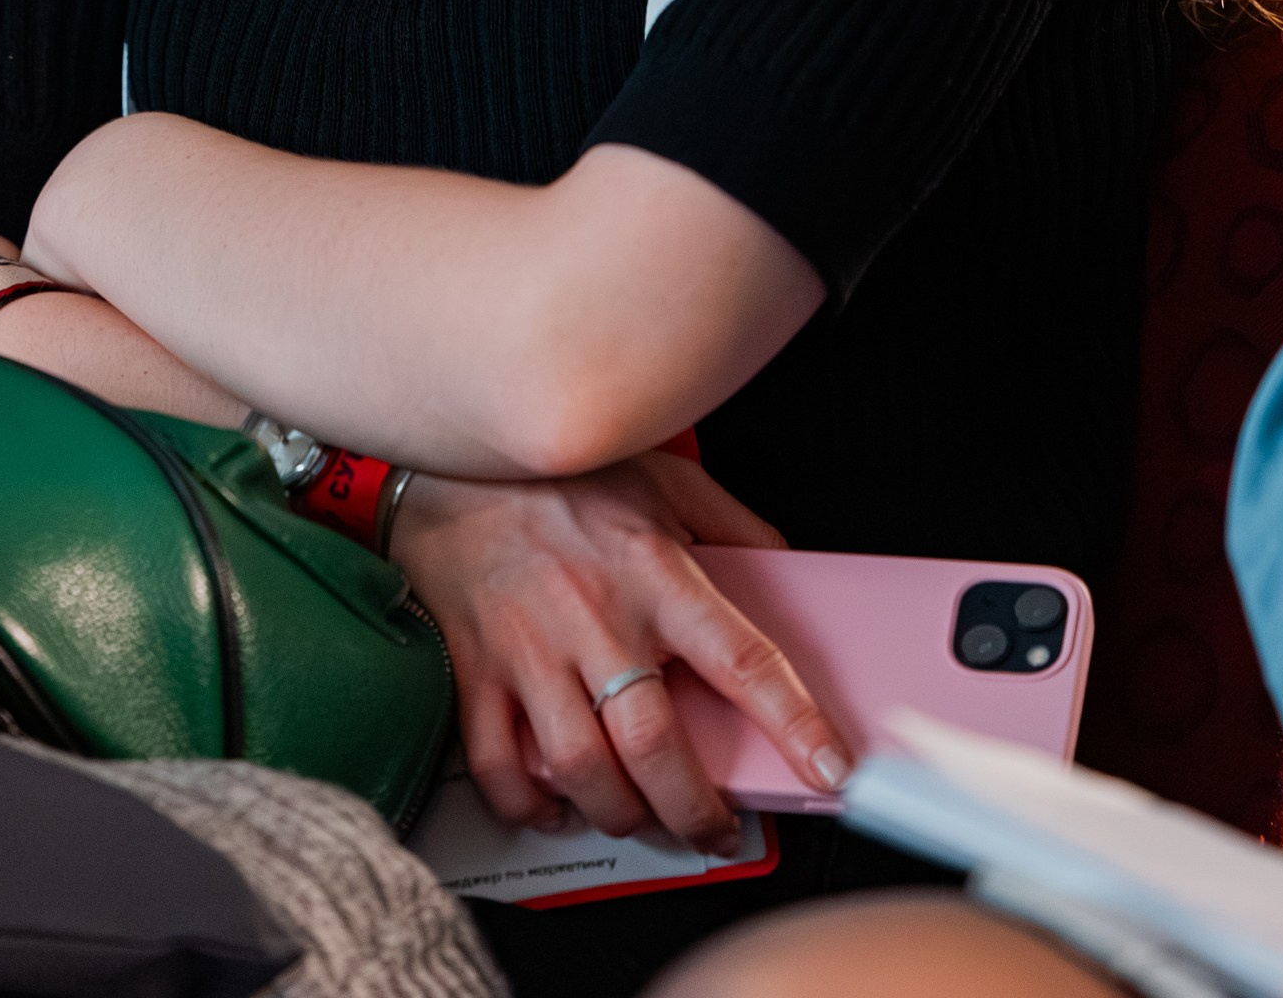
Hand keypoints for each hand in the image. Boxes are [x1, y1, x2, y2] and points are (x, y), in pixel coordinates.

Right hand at [390, 450, 848, 853]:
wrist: (452, 451)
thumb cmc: (561, 469)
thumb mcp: (665, 474)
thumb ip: (731, 523)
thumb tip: (785, 570)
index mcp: (653, 572)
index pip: (742, 660)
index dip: (795, 723)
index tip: (831, 770)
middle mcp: (595, 618)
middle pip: (656, 747)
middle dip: (697, 812)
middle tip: (716, 832)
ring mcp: (530, 649)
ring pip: (582, 770)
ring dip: (622, 816)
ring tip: (645, 821)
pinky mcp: (475, 668)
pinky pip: (499, 765)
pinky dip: (530, 804)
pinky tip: (557, 803)